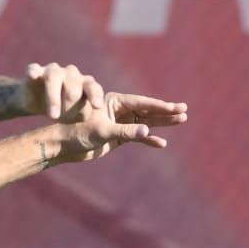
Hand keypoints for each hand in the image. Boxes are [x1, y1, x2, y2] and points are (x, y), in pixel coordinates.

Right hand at [17, 62, 104, 121]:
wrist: (37, 102)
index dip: (95, 96)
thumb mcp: (77, 115)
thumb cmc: (64, 109)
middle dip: (70, 103)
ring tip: (53, 116)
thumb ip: (87, 115)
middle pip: (74, 84)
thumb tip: (103, 126)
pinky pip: (34, 68)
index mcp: (85, 84)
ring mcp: (53, 71)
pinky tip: (33, 76)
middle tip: (65, 118)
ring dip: (53, 97)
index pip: (93, 87)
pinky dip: (34, 71)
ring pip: (54, 77)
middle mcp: (71, 75)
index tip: (97, 106)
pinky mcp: (36, 71)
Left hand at [49, 93, 189, 163]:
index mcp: (114, 102)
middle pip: (147, 110)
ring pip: (145, 122)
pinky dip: (148, 140)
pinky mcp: (117, 135)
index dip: (161, 106)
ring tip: (181, 120)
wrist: (63, 145)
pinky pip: (137, 136)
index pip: (142, 103)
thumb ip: (126, 132)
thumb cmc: (77, 133)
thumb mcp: (102, 132)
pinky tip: (161, 144)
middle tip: (185, 112)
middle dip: (166, 112)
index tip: (177, 107)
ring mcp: (119, 123)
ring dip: (162, 123)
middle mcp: (118, 110)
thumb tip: (148, 132)